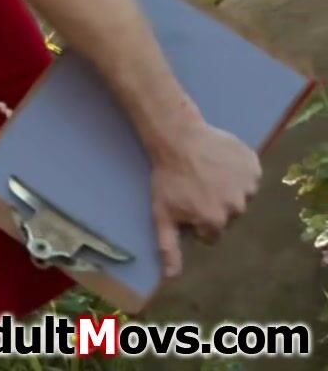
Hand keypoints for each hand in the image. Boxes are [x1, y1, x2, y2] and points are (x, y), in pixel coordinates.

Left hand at [149, 120, 260, 277]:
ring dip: (227, 188)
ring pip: (240, 195)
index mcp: (215, 221)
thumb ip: (169, 247)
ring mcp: (248, 186)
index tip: (188, 205)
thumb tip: (172, 278)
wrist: (177, 138)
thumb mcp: (162, 214)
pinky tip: (220, 163)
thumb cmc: (167, 178)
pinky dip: (238, 172)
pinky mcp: (254, 166)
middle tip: (196, 187)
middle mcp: (237, 207)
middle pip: (228, 215)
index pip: (211, 232)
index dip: (198, 220)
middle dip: (214, 205)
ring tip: (207, 174)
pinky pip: (250, 176)